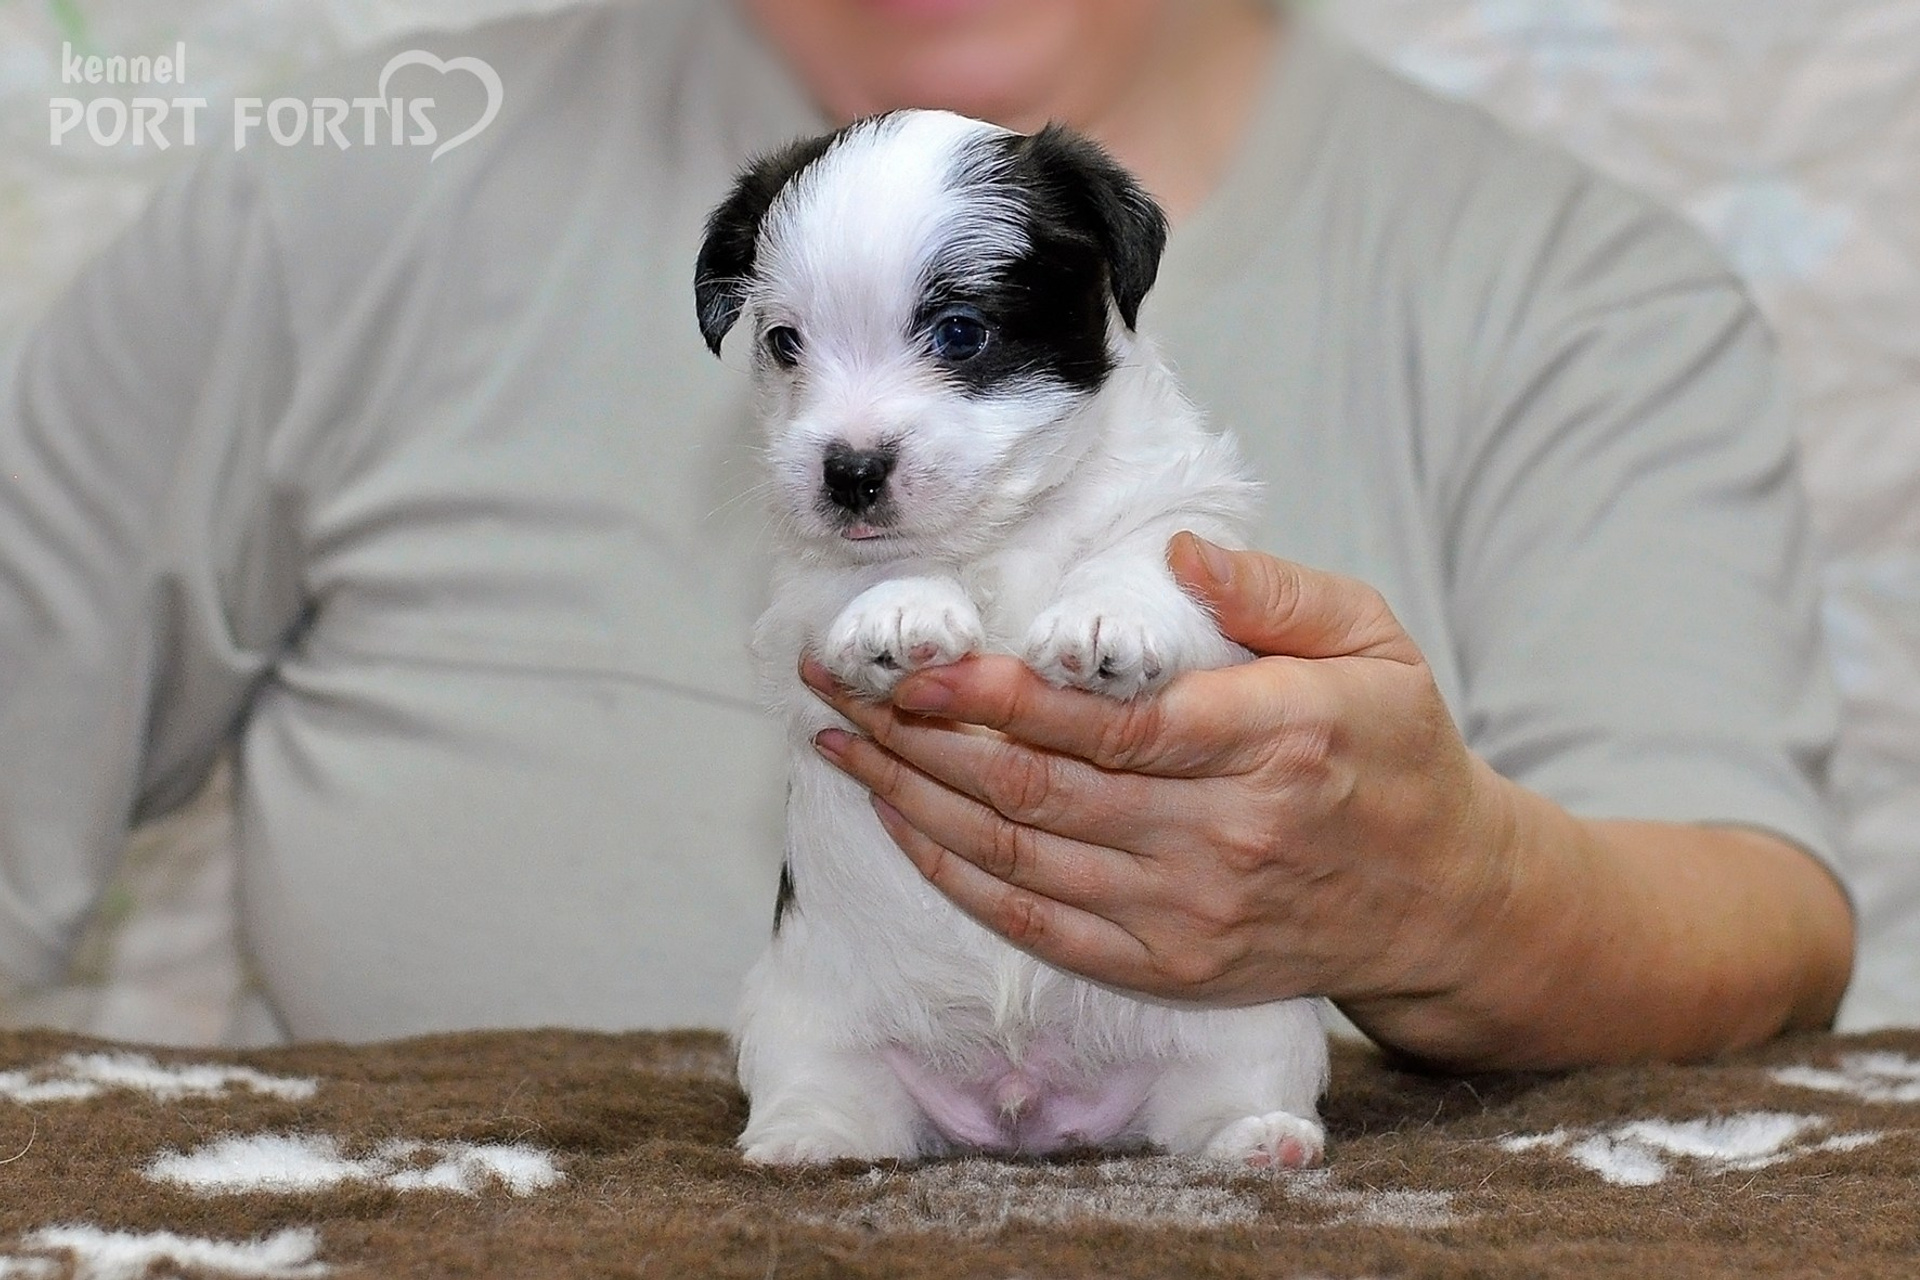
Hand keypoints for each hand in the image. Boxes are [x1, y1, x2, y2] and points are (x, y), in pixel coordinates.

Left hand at [805, 533, 1517, 1018]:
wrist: (1443, 900)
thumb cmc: (1396, 751)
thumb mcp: (1375, 642)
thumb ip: (1276, 592)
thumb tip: (1178, 554)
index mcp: (1273, 740)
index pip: (1109, 724)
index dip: (997, 697)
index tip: (915, 662)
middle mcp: (1224, 836)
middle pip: (1037, 789)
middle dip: (918, 735)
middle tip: (837, 684)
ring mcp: (1191, 912)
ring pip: (1019, 856)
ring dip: (913, 800)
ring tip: (843, 744)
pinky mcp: (1169, 965)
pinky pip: (1037, 925)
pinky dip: (956, 877)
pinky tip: (902, 826)